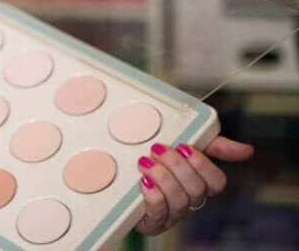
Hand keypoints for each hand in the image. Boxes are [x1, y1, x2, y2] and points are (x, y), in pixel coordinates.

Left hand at [136, 136, 253, 234]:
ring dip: (162, 177)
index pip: (217, 181)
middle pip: (196, 189)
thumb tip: (247, 149)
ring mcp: (172, 214)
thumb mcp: (183, 147)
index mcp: (200, 184)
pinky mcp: (152, 223)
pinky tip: (143, 182)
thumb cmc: (158, 163)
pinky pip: (158, 213)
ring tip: (145, 162)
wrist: (123, 179)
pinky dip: (152, 195)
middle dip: (176, 166)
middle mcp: (189, 201)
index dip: (202, 164)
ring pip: (179, 201)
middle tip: (157, 149)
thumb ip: (213, 145)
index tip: (184, 146)